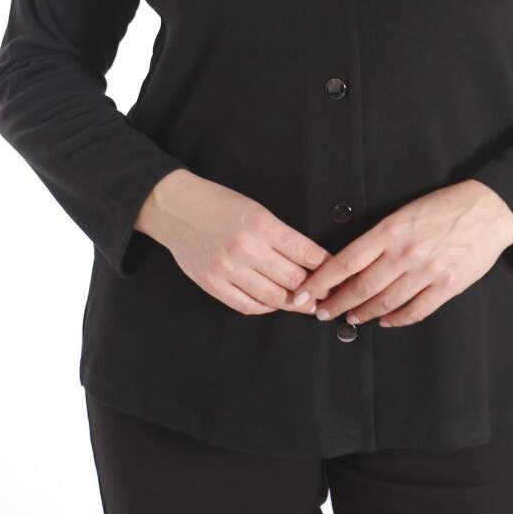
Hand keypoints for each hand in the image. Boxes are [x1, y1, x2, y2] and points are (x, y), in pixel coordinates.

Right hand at [137, 169, 330, 315]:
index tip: (335, 274)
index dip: (325, 267)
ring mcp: (228, 268)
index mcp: (263, 224)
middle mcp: (247, 248)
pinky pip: (247, 305)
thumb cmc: (219, 205)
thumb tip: (308, 260)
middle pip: (293, 279)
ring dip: (294, 304)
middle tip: (326, 295)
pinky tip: (274, 303)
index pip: (305, 253)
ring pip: (273, 297)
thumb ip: (281, 236)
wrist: (177, 208)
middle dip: (314, 290)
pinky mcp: (212, 284)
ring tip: (305, 304)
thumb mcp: (257, 210)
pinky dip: (266, 308)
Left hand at [289, 180, 512, 327]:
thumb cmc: (444, 206)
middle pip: (361, 287)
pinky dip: (397, 320)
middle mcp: (406, 253)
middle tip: (321, 312)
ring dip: (363, 314)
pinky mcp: (448, 286)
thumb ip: (380, 237)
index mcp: (390, 230)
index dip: (321, 281)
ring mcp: (427, 272)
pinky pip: (416, 311)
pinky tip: (386, 321)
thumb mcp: (404, 213)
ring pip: (385, 303)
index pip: (345, 261)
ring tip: (350, 317)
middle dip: (336, 304)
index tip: (305, 293)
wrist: (488, 208)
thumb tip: (352, 262)